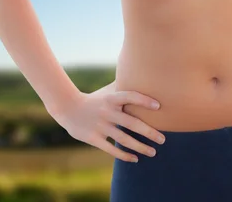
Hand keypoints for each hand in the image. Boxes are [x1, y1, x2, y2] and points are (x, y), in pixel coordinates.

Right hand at [46, 81, 165, 162]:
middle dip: (149, 132)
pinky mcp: (93, 138)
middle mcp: (107, 112)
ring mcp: (100, 126)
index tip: (158, 106)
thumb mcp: (108, 91)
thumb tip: (144, 73)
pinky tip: (135, 159)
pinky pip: (111, 149)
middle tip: (163, 139)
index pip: (130, 96)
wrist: (68, 108)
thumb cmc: (96, 99)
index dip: (144, 100)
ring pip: (123, 139)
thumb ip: (125, 85)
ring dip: (140, 147)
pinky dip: (124, 155)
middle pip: (131, 123)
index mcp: (112, 99)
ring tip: (153, 152)